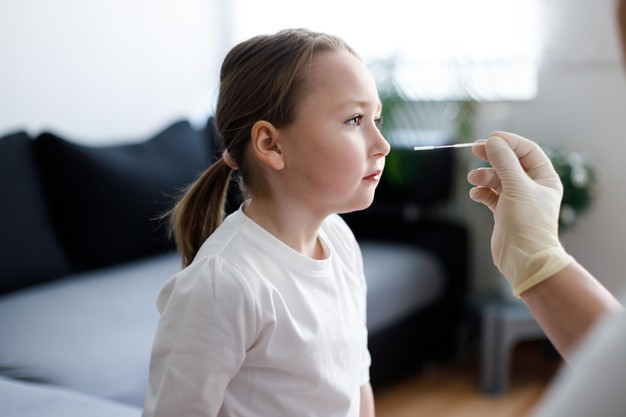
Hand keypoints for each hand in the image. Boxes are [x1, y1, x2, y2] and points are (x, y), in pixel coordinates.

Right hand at [467, 131, 573, 295]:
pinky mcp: (503, 212)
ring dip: (484, 176)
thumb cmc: (528, 223)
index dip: (510, 143)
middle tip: (475, 150)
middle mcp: (532, 187)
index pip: (527, 151)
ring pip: (497, 178)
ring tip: (474, 180)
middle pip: (510, 162)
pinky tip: (476, 195)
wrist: (524, 259)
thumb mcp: (516, 187)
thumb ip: (504, 162)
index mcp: (545, 178)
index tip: (491, 138)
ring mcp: (517, 200)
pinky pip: (490, 195)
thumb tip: (493, 142)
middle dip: (493, 157)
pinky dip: (481, 192)